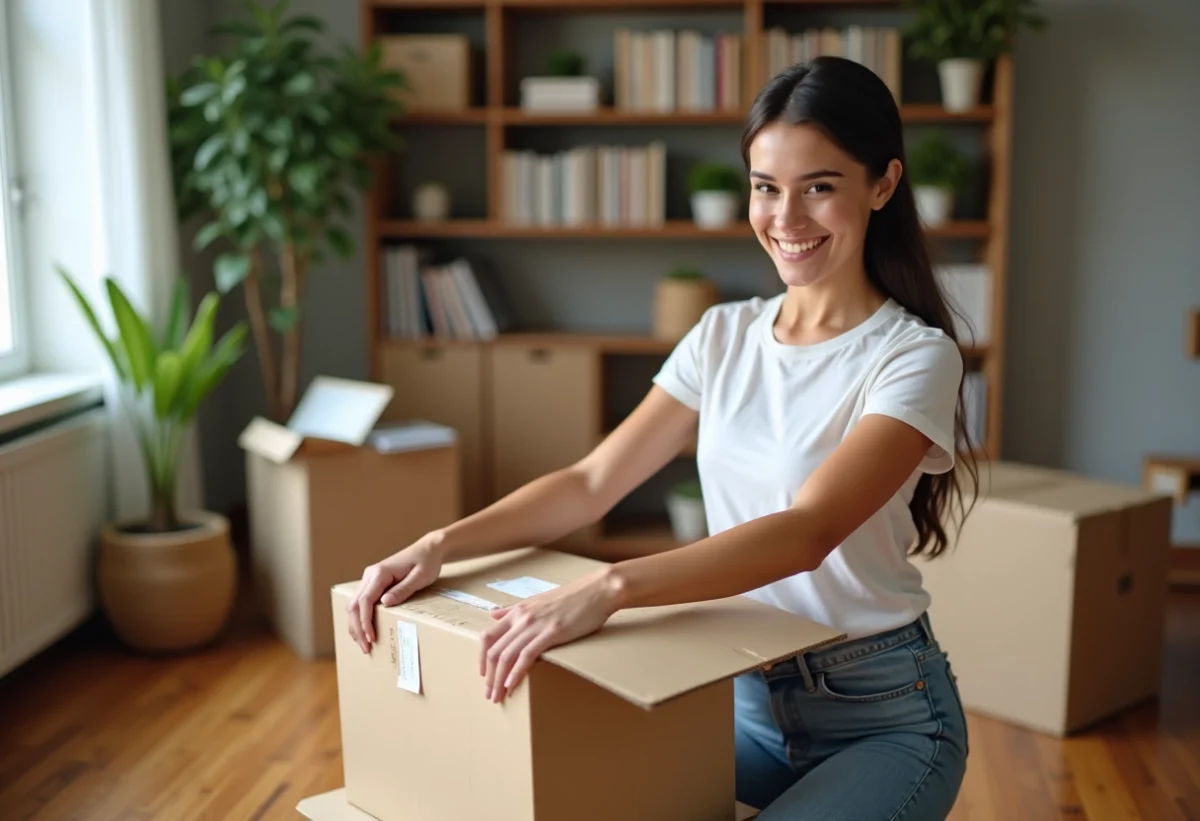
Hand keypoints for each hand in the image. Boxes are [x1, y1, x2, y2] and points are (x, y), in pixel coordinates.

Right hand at [346, 533, 444, 652]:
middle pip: (354, 605)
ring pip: (353, 605)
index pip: (364, 601)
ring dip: (356, 625)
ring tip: (363, 644)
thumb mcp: (420, 577)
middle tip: (365, 648)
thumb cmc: (427, 562)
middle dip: (357, 629)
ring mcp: (369, 578)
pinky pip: (361, 602)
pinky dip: (359, 618)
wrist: (428, 549)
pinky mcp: (373, 583)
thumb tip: (384, 604)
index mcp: (379, 573)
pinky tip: (364, 631)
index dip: (365, 622)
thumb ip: (403, 590)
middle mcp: (369, 575)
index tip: (370, 638)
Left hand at [479, 568, 623, 702]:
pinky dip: (516, 672)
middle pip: (495, 651)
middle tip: (489, 695)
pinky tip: (511, 684)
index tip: (483, 675)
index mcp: (518, 611)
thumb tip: (492, 614)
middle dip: (489, 677)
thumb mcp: (537, 600)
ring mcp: (535, 625)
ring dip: (499, 680)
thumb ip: (513, 610)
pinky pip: (527, 655)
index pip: (488, 636)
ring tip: (498, 696)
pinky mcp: (552, 633)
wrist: (597, 590)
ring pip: (507, 656)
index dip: (482, 658)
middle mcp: (522, 618)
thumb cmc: (572, 597)